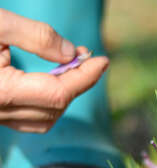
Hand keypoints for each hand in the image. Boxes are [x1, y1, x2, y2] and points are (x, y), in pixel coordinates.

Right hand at [0, 9, 108, 132]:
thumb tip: (73, 54)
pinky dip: (48, 103)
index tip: (103, 60)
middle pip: (55, 107)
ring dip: (65, 95)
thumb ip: (36, 37)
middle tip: (86, 57)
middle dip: (77, 83)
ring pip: (45, 118)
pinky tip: (50, 81)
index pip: (58, 93)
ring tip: (71, 67)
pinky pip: (30, 119)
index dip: (85, 77)